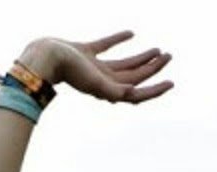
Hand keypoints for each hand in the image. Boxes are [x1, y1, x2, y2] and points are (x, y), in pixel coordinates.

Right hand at [17, 31, 172, 103]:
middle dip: (152, 68)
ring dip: (141, 57)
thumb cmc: (68, 71)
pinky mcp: (86, 53)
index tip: (171, 82)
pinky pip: (107, 46)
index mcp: (107, 90)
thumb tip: (132, 94)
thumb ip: (112, 90)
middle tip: (168, 56)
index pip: (136, 93)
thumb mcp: (93, 82)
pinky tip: (130, 33)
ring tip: (157, 49)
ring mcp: (94, 67)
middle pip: (134, 76)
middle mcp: (103, 80)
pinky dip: (119, 40)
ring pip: (124, 63)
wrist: (44, 57)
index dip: (154, 90)